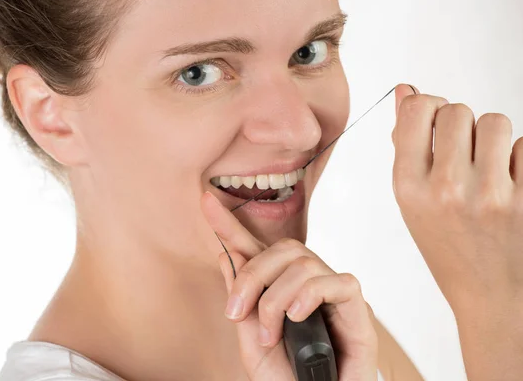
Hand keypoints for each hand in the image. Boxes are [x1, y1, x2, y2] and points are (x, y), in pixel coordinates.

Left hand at [201, 191, 377, 380]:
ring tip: (272, 334)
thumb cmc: (287, 378)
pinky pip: (340, 283)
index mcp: (282, 290)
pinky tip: (297, 316)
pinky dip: (310, 295)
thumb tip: (226, 255)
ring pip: (306, 265)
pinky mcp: (359, 312)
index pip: (258, 249)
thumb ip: (243, 299)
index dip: (231, 225)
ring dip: (277, 299)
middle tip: (236, 313)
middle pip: (284, 250)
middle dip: (252, 276)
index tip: (205, 200)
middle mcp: (310, 286)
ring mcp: (334, 297)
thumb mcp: (252, 340)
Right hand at [392, 84, 522, 379]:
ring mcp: (491, 195)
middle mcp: (447, 189)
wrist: (495, 296)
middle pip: (459, 111)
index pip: (419, 110)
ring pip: (496, 123)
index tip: (436, 121)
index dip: (430, 107)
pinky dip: (520, 160)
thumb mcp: (413, 202)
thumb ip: (407, 144)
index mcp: (410, 188)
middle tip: (464, 155)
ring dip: (494, 139)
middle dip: (463, 126)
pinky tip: (511, 185)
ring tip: (490, 169)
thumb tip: (406, 92)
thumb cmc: (451, 249)